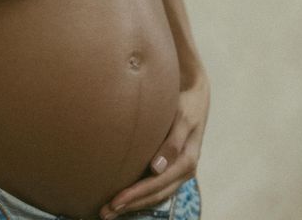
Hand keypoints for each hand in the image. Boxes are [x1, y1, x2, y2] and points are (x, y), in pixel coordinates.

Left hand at [99, 72, 209, 219]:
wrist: (196, 93)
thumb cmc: (187, 104)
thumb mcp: (183, 119)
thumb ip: (172, 143)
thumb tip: (157, 168)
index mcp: (187, 161)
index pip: (157, 185)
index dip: (136, 195)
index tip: (115, 201)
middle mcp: (184, 170)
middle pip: (155, 195)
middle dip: (131, 205)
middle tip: (105, 212)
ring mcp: (178, 170)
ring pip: (155, 194)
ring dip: (134, 204)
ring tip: (110, 210)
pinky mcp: (172, 165)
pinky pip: (157, 186)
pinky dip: (141, 195)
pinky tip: (125, 197)